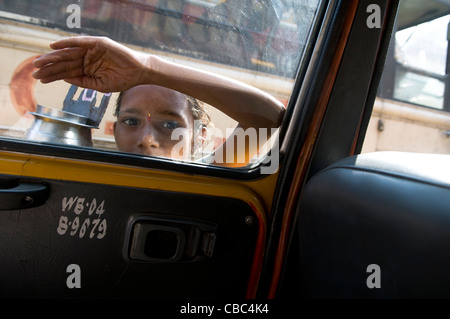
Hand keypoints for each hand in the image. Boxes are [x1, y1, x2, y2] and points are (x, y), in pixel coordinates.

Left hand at [32, 36, 149, 92]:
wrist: (138, 72)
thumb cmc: (122, 80)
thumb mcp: (99, 85)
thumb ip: (82, 81)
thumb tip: (64, 78)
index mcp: (87, 69)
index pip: (66, 72)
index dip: (53, 75)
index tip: (40, 79)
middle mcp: (87, 58)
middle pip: (64, 62)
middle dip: (49, 66)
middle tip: (34, 71)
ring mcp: (91, 50)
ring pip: (68, 52)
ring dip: (54, 56)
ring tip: (40, 61)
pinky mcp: (97, 43)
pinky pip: (79, 42)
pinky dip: (67, 43)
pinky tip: (54, 46)